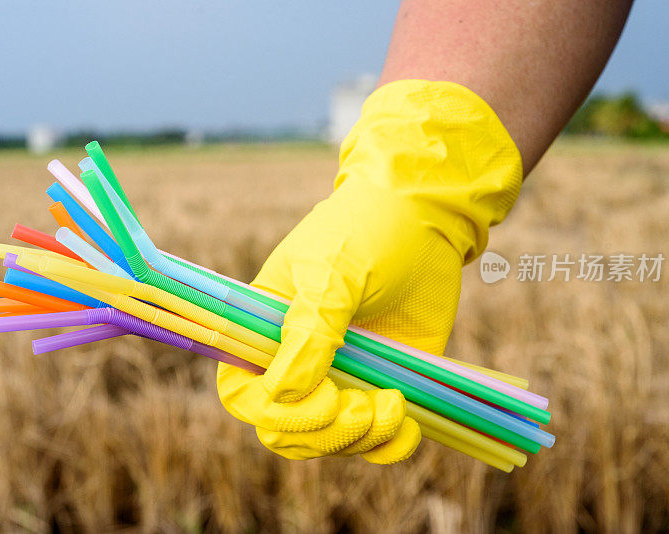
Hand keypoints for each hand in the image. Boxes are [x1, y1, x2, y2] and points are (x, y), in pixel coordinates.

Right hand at [217, 80, 521, 463]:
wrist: (425, 218)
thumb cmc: (366, 232)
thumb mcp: (331, 273)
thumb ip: (308, 332)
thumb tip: (283, 397)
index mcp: (265, 330)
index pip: (243, 394)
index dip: (274, 413)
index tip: (323, 397)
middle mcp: (297, 361)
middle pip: (286, 430)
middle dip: (325, 433)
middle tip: (366, 408)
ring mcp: (341, 377)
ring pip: (331, 442)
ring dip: (361, 440)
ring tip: (396, 405)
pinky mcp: (381, 385)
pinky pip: (375, 441)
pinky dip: (390, 447)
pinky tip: (409, 426)